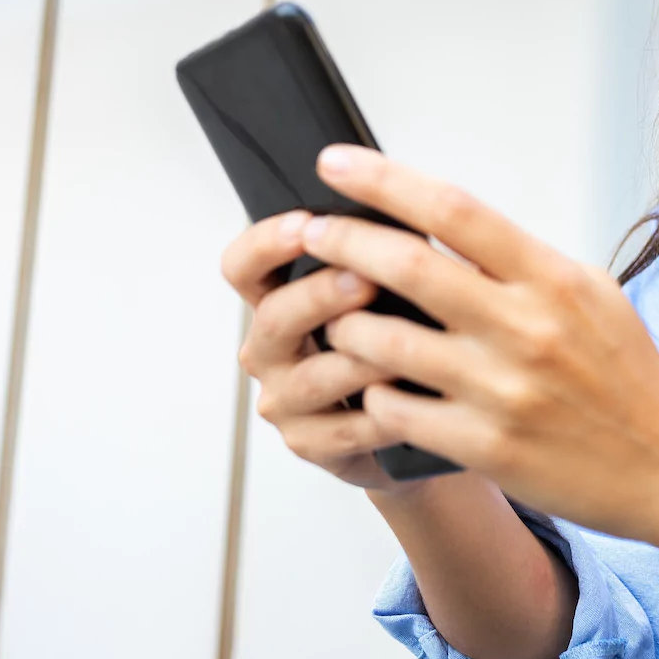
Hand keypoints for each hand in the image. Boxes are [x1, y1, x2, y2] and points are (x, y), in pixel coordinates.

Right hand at [220, 209, 406, 489]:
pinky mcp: (310, 444)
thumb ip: (376, 259)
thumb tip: (401, 214)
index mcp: (278, 300)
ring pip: (313, 376)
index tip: (306, 223)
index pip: (244, 266)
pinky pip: (344, 428)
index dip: (266, 242)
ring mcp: (286, 399)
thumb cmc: (396, 344)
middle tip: (364, 280)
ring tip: (405, 345)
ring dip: (361, 358)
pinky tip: (414, 399)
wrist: (412, 423)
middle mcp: (271, 349)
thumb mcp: (383, 295)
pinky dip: (383, 413)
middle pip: (275, 316)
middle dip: (320, 294)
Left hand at [303, 145, 658, 541]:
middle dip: (342, 240)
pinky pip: (396, 409)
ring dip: (345, 324)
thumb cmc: (625, 375)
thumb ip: (520, 262)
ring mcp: (502, 390)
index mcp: (551, 279)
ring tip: (336, 317)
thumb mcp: (588, 296)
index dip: (384, 180)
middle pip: (406, 265)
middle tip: (309, 231)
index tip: (335, 162)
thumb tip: (446, 222)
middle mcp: (525, 328)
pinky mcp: (485, 446)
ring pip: (385, 340)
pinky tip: (374, 386)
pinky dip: (373, 392)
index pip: (453, 208)